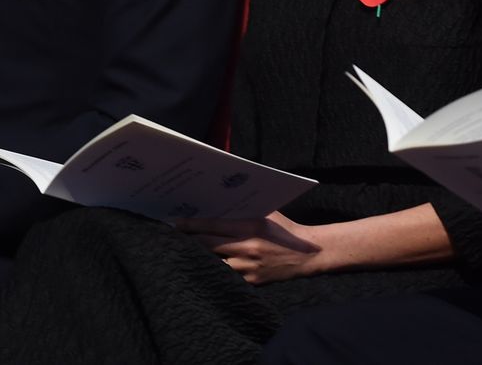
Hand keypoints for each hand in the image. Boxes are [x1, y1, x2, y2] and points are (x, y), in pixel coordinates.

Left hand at [176, 211, 322, 284]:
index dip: (192, 225)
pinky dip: (215, 270)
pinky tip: (204, 265)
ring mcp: (249, 268)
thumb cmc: (285, 229)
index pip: (214, 226)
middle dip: (189, 240)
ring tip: (184, 251)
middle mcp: (248, 248)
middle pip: (208, 246)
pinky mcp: (251, 282)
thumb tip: (219, 200)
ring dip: (199, 257)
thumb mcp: (269, 212)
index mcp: (252, 227)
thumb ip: (246, 208)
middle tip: (173, 235)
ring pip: (214, 263)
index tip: (176, 223)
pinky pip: (226, 276)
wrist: (308, 255)